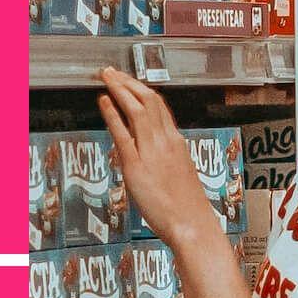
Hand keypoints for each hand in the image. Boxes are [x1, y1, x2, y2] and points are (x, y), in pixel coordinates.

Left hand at [97, 67, 219, 244]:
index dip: (141, 89)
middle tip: (112, 72)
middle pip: (148, 100)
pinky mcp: (136, 166)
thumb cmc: (187, 207)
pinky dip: (113, 114)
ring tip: (106, 78)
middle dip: (128, 82)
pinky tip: (104, 102)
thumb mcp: (179, 173)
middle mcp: (165, 141)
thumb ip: (165, 158)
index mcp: (176, 142)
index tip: (128, 81)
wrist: (193, 226)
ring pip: (137, 109)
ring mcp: (151, 152)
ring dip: (120, 89)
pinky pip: (123, 133)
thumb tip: (152, 153)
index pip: (159, 105)